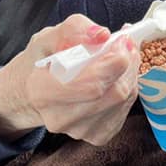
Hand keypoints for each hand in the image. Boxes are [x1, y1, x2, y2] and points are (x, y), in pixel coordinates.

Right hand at [0, 14, 139, 145]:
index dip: (114, 62)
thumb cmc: (44, 61)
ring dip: (130, 74)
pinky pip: (125, 110)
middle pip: (113, 93)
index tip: (121, 40)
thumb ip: (74, 29)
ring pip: (123, 100)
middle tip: (127, 44)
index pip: (91, 85)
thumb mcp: (49, 37)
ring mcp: (79, 131)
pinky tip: (117, 76)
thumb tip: (101, 35)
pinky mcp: (97, 136)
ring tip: (121, 57)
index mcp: (42, 93)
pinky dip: (128, 87)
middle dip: (127, 64)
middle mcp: (60, 119)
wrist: (36, 92)